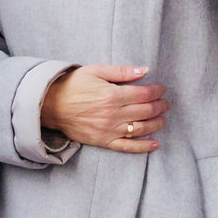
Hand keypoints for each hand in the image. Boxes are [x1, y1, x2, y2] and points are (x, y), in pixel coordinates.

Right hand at [40, 64, 167, 152]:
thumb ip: (122, 71)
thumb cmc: (74, 85)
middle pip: (146, 111)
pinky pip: (128, 146)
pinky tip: (156, 143)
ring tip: (163, 119)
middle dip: (160, 106)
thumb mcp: (96, 71)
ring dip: (157, 124)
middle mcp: (113, 114)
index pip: (144, 94)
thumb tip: (144, 70)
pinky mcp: (104, 141)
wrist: (51, 105)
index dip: (157, 91)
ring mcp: (109, 130)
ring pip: (141, 129)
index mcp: (112, 95)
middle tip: (165, 103)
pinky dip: (144, 147)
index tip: (162, 89)